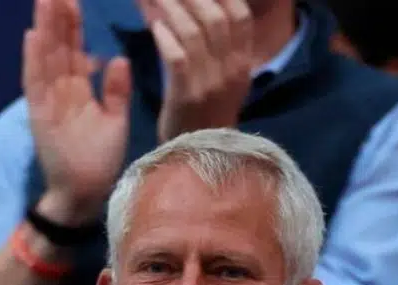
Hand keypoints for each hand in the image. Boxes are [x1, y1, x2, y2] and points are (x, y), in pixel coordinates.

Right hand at [24, 0, 132, 224]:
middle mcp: (60, 90)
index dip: (74, 25)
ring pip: (45, 57)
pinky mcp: (40, 114)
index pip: (75, 49)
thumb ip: (116, 90)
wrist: (85, 192)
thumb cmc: (100, 159)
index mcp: (78, 89)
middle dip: (58, 17)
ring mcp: (47, 100)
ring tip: (45, 0)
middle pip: (58, 46)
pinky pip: (35, 83)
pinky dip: (33, 61)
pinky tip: (33, 37)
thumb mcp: (115, 120)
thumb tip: (118, 57)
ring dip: (45, 29)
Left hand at [151, 0, 254, 141]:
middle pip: (216, 18)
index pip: (240, 16)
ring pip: (195, 32)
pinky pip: (178, 58)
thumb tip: (200, 9)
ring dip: (173, 9)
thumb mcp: (224, 80)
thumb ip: (219, 48)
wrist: (199, 157)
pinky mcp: (187, 96)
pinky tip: (155, 27)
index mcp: (243, 64)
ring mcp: (211, 83)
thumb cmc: (206, 115)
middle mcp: (231, 70)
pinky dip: (166, 37)